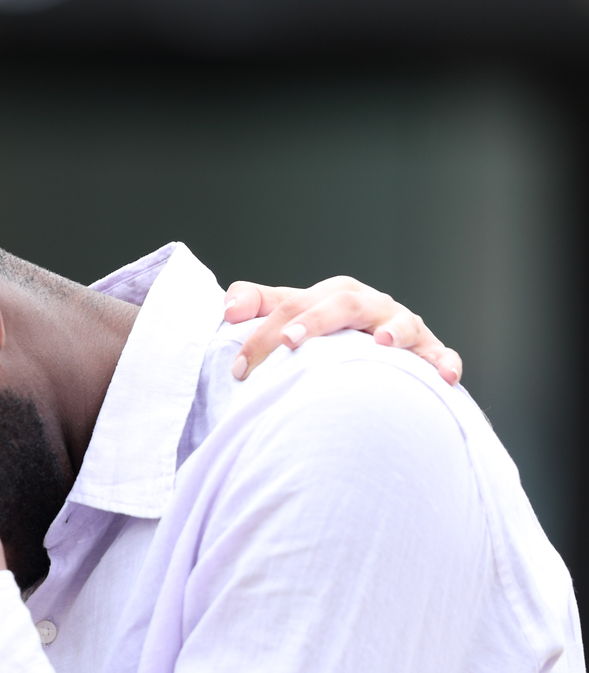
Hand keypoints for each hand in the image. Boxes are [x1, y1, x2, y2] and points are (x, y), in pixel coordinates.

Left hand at [225, 276, 460, 383]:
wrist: (373, 354)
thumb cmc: (326, 335)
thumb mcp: (291, 317)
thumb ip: (259, 305)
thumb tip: (228, 308)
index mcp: (333, 295)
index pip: (293, 304)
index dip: (263, 333)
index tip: (239, 369)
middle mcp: (369, 305)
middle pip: (343, 303)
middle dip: (315, 321)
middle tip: (289, 342)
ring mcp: (402, 326)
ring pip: (402, 322)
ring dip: (393, 331)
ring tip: (382, 344)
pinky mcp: (428, 352)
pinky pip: (440, 354)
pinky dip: (443, 362)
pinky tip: (444, 376)